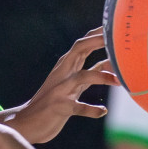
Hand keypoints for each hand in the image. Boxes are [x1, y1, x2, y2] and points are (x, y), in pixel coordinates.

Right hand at [12, 29, 117, 143]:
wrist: (29, 122)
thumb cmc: (56, 101)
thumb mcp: (75, 84)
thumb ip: (93, 72)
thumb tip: (114, 63)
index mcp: (66, 66)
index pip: (83, 43)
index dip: (99, 33)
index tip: (116, 27)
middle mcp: (63, 73)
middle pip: (80, 49)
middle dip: (98, 41)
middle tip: (118, 39)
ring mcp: (60, 89)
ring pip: (81, 76)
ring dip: (100, 77)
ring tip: (118, 81)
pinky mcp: (60, 107)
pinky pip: (77, 107)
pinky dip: (91, 109)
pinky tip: (102, 111)